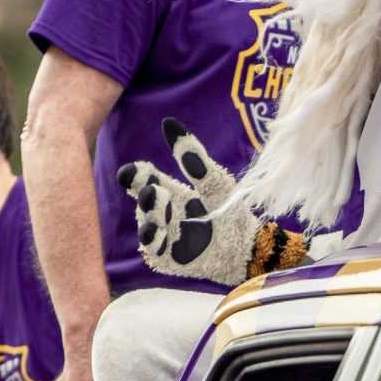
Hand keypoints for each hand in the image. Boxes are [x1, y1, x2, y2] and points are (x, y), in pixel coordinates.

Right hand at [119, 121, 259, 286]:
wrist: (248, 248)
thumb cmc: (232, 212)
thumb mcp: (214, 181)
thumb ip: (192, 157)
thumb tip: (168, 122)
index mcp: (171, 192)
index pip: (145, 179)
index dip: (136, 174)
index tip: (131, 171)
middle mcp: (163, 214)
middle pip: (144, 201)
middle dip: (144, 195)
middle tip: (151, 189)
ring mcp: (164, 236)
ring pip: (146, 224)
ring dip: (148, 215)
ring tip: (154, 206)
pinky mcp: (167, 257)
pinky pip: (153, 249)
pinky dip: (151, 240)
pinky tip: (154, 231)